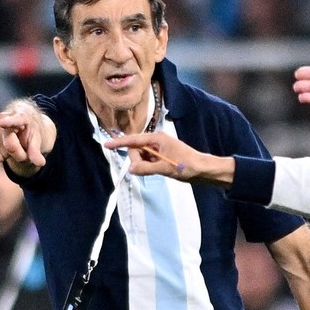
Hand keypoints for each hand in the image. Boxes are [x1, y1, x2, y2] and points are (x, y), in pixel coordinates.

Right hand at [0, 103, 46, 173]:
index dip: (9, 122)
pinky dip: (3, 157)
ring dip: (12, 155)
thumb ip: (36, 151)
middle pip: (10, 145)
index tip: (2, 123)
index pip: (16, 119)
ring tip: (17, 146)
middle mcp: (5, 117)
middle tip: (26, 151)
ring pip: (3, 152)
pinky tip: (7, 149)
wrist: (20, 125)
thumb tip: (41, 163)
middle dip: (20, 154)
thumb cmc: (30, 132)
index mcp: (22, 115)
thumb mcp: (37, 140)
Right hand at [103, 132, 233, 185]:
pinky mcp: (161, 157)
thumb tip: (131, 169)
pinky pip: (147, 161)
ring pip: (141, 157)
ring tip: (158, 171)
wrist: (203, 170)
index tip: (106, 145)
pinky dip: (148, 167)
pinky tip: (158, 171)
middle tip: (149, 170)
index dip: (119, 143)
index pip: (133, 140)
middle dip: (137, 161)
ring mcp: (158, 149)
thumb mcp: (166, 168)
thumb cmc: (187, 166)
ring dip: (143, 165)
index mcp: (157, 139)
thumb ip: (147, 168)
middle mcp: (156, 142)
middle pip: (135, 150)